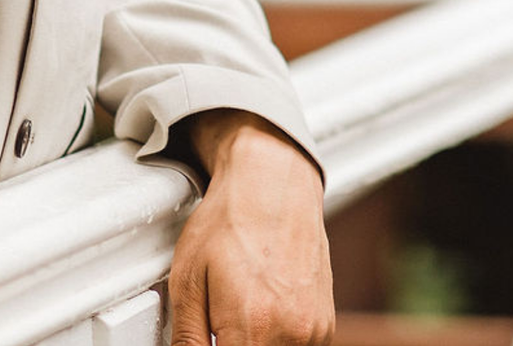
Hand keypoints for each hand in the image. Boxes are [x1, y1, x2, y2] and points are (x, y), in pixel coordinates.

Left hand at [169, 110, 332, 345]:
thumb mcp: (187, 279)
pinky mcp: (324, 324)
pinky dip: (276, 340)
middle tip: (220, 319)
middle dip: (232, 344)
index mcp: (253, 327)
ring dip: (254, 344)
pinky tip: (261, 309)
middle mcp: (291, 334)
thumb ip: (187, 338)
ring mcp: (313, 331)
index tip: (208, 335)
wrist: (273, 183)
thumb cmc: (230, 221)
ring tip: (240, 309)